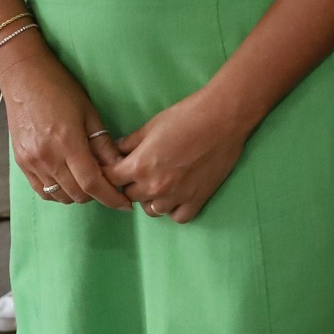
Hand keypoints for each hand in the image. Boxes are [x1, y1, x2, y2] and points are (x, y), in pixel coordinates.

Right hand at [0, 53, 130, 209]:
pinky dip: (58, 192)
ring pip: (59, 195)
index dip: (111, 198)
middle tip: (112, 187)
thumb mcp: (89, 113)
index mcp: (68, 143)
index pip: (92, 183)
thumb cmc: (61, 90)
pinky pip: (42, 190)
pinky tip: (70, 181)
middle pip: (77, 194)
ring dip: (78, 195)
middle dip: (98, 195)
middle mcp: (47, 158)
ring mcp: (31, 163)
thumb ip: (103, 143)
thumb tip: (120, 166)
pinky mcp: (21, 163)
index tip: (125, 204)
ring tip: (91, 182)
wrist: (24, 79)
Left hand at [105, 89, 247, 223]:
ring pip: (151, 210)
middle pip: (129, 196)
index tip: (114, 169)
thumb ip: (130, 142)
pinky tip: (177, 195)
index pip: (109, 179)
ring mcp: (176, 196)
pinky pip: (177, 217)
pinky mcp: (197, 199)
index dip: (109, 173)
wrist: (223, 118)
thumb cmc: (187, 116)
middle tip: (142, 171)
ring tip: (160, 183)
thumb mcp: (152, 125)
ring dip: (151, 198)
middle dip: (131, 184)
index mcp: (140, 166)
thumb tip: (116, 151)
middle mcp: (155, 186)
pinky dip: (174, 209)